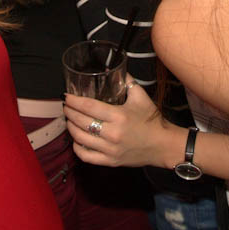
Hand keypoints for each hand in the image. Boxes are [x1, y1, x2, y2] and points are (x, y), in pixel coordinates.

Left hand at [63, 77, 181, 168]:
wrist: (162, 145)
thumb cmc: (151, 120)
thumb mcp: (140, 96)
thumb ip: (126, 81)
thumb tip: (112, 68)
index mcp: (119, 116)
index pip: (89, 107)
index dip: (74, 101)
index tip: (67, 96)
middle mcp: (112, 133)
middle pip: (81, 122)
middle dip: (69, 112)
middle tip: (66, 106)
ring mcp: (110, 149)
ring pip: (80, 139)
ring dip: (70, 128)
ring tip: (69, 120)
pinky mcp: (110, 161)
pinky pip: (86, 156)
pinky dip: (77, 147)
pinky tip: (76, 139)